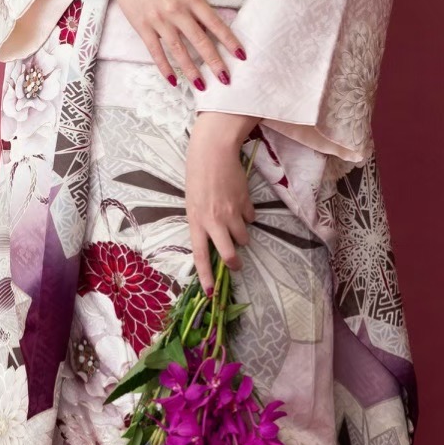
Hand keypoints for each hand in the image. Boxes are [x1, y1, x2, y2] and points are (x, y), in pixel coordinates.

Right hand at [95, 0, 246, 89]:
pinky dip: (165, 68)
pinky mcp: (143, 27)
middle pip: (200, 41)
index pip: (215, 24)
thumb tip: (212, 27)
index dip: (229, 41)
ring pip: (179, 50)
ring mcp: (159, 20)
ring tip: (202, 86)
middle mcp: (177, 10)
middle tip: (225, 79)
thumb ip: (198, 4)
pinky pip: (156, 52)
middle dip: (214, 62)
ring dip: (191, 70)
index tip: (241, 56)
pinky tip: (174, 81)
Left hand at [185, 112, 257, 294]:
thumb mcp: (193, 203)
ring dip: (241, 235)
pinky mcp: (245, 203)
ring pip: (243, 238)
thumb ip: (202, 223)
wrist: (213, 152)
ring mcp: (232, 213)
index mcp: (196, 222)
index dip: (206, 276)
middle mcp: (214, 221)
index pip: (201, 256)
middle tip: (235, 264)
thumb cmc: (197, 176)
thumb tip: (214, 240)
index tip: (211, 292)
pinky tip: (239, 202)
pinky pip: (250, 218)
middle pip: (230, 254)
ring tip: (234, 222)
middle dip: (234, 264)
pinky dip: (247, 215)